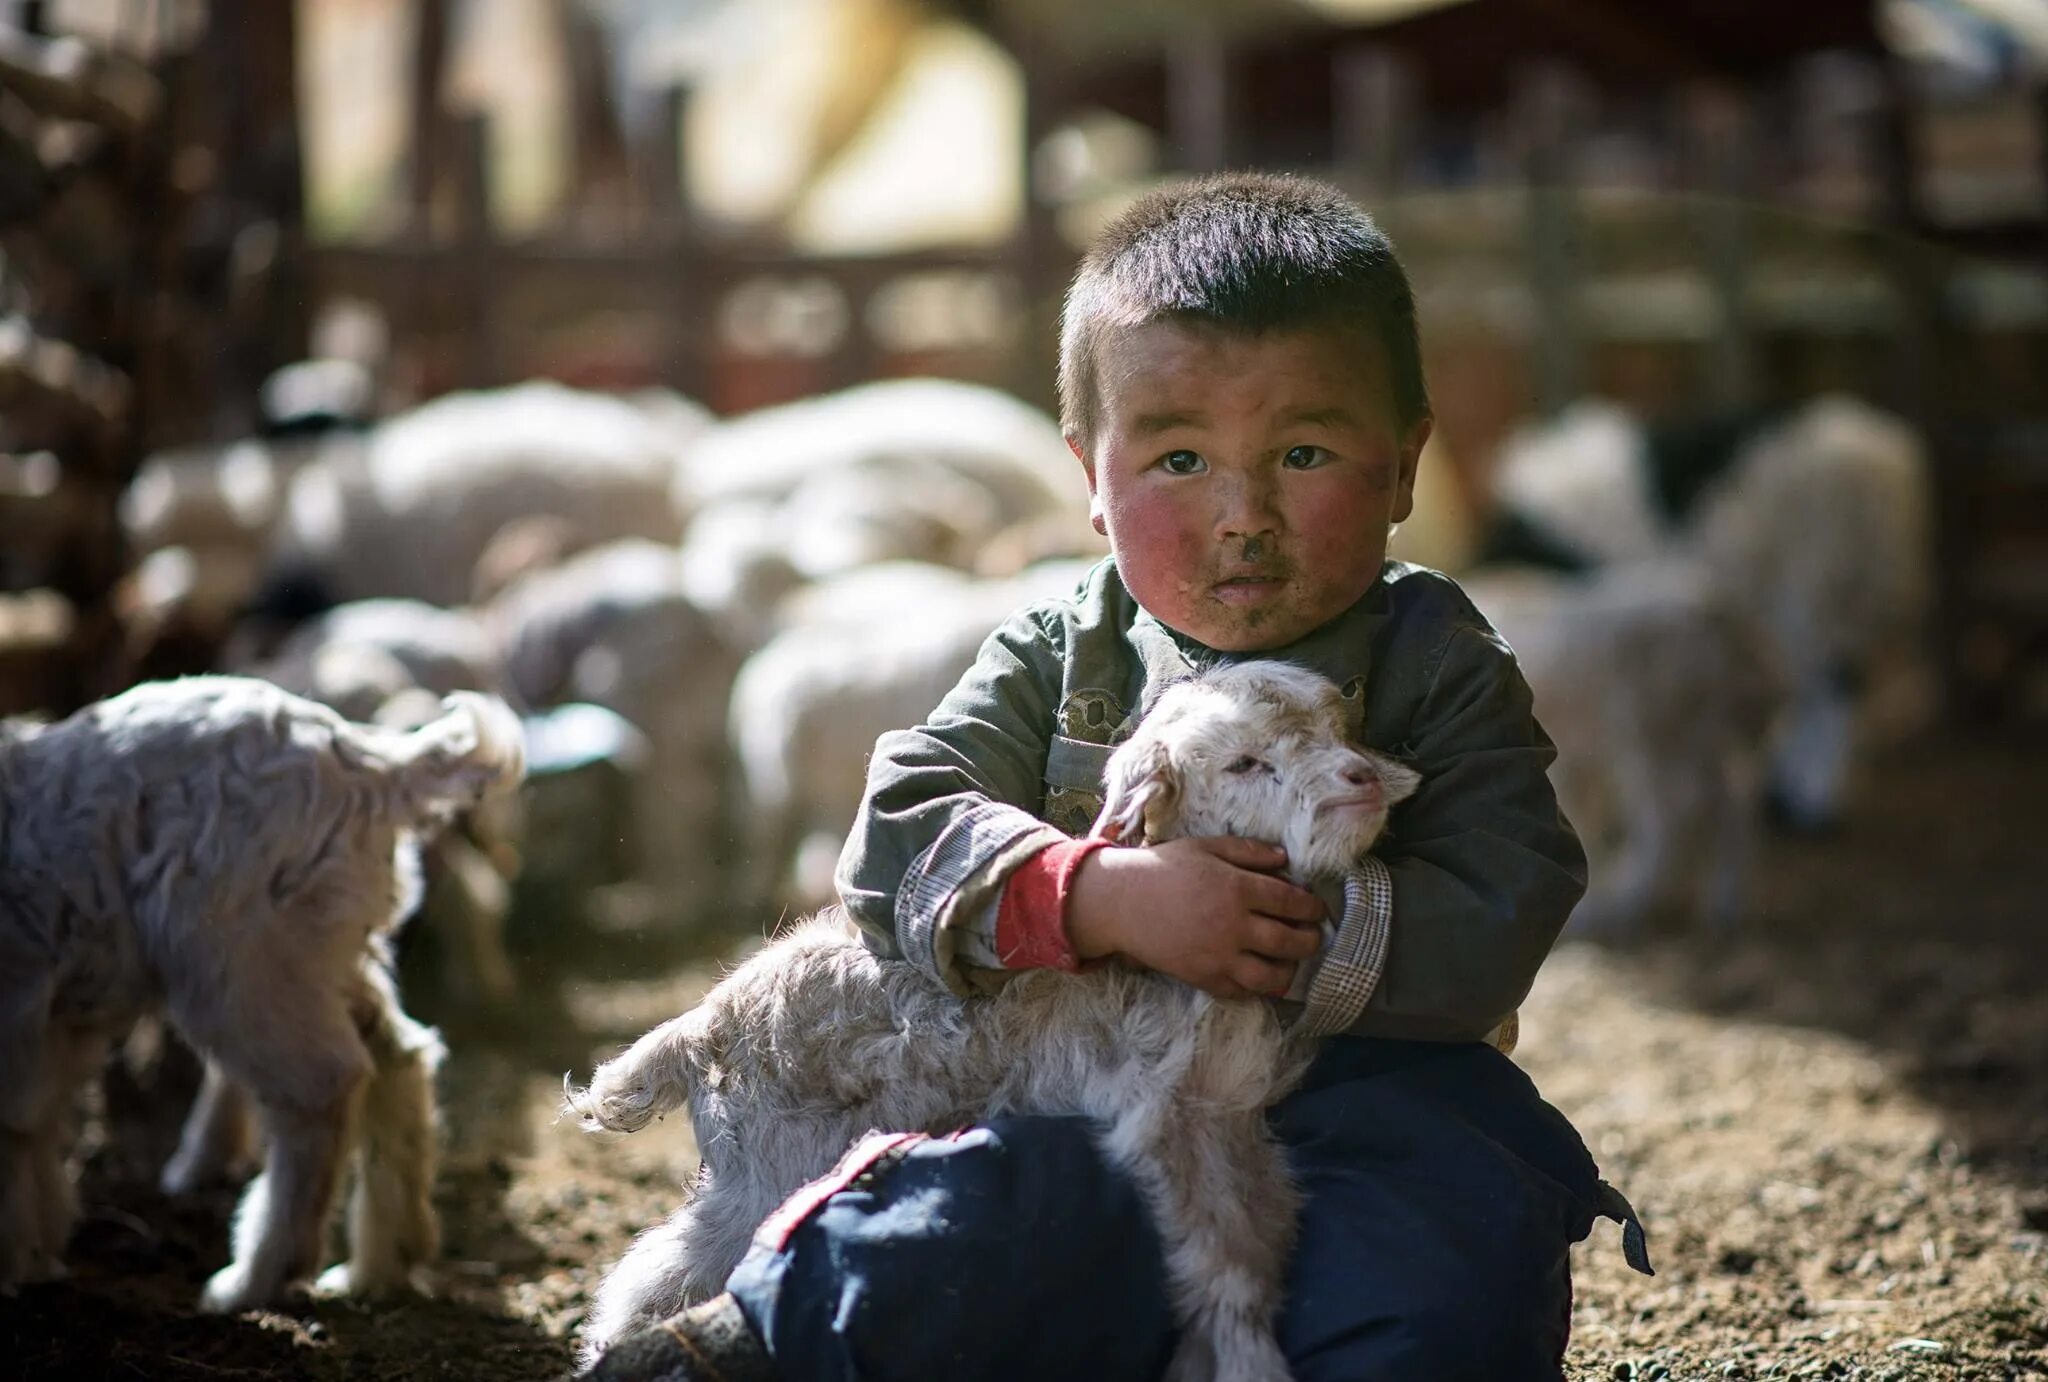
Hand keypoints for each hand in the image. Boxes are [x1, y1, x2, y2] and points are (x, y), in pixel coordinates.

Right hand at [1066, 837, 1326, 998]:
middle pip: (1290, 941)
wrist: (1121, 902)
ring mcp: (1219, 956)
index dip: (1312, 907)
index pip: (1291, 902)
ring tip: (1293, 961)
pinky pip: (1243, 991)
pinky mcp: (1204, 978)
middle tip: (1314, 936)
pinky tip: (1263, 975)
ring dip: (1291, 970)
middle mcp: (1234, 925)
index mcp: (1237, 888)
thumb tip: (1285, 859)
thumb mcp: (1206, 847)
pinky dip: (1259, 987)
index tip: (1318, 909)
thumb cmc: (1164, 868)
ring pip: (1272, 976)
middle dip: (1310, 940)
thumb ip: (1248, 852)